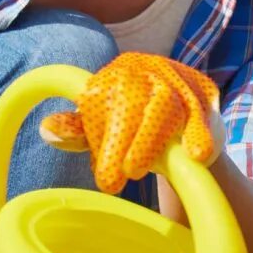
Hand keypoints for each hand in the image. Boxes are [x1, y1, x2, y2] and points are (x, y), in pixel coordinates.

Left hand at [38, 52, 221, 192]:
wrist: (183, 115)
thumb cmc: (133, 122)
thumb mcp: (104, 126)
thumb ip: (78, 130)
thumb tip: (47, 130)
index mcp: (116, 74)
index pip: (101, 100)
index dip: (100, 137)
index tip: (103, 177)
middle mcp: (146, 70)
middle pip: (132, 102)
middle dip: (121, 143)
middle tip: (112, 183)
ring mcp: (177, 78)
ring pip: (165, 106)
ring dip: (151, 140)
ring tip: (138, 169)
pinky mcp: (204, 91)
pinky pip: (201, 114)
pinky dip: (200, 134)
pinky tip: (197, 155)